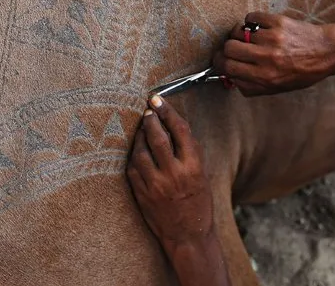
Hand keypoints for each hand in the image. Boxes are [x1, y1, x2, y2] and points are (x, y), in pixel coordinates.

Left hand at [127, 95, 213, 253]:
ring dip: (139, 136)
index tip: (158, 99)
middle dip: (150, 119)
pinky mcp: (142, 194)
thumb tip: (175, 125)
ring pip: (140, 151)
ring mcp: (155, 185)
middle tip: (148, 110)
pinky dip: (133, 155)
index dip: (168, 111)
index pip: (180, 130)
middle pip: (157, 137)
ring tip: (141, 128)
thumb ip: (190, 151)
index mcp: (193, 167)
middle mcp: (174, 174)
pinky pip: (132, 168)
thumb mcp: (202, 174)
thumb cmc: (199, 203)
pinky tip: (136, 149)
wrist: (188, 236)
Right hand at [213, 12, 334, 96]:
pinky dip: (251, 21)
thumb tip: (231, 78)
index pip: (229, 68)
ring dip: (239, 34)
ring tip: (247, 36)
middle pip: (228, 48)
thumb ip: (253, 86)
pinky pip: (251, 18)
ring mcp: (271, 38)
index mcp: (265, 77)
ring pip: (237, 32)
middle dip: (226, 49)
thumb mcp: (278, 88)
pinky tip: (258, 27)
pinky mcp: (277, 22)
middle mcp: (266, 58)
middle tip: (230, 48)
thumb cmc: (303, 72)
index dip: (220, 63)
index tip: (220, 60)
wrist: (326, 51)